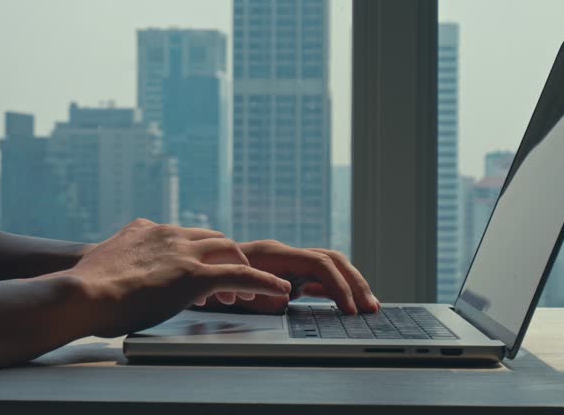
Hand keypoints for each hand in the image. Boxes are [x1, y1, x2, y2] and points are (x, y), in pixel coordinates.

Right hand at [60, 219, 290, 336]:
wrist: (79, 294)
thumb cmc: (82, 290)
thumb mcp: (100, 264)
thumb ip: (117, 260)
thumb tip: (111, 273)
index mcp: (147, 230)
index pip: (186, 236)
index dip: (199, 255)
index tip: (203, 274)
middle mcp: (169, 234)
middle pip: (214, 239)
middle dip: (227, 260)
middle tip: (228, 286)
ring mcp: (183, 252)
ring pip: (230, 252)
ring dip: (244, 271)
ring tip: (251, 295)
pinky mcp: (193, 275)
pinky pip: (240, 274)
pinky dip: (263, 282)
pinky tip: (277, 290)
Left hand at [194, 240, 379, 314]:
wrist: (192, 273)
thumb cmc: (209, 281)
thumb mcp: (232, 290)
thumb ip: (261, 292)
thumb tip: (286, 299)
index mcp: (275, 253)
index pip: (320, 264)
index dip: (339, 286)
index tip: (350, 310)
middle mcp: (285, 252)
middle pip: (333, 260)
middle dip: (355, 283)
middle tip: (371, 308)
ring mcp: (287, 261)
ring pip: (330, 266)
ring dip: (350, 284)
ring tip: (368, 306)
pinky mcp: (286, 272)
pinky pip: (319, 276)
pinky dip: (336, 289)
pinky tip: (346, 305)